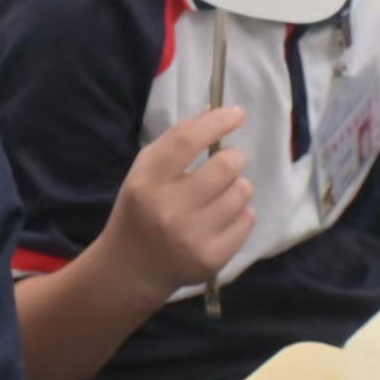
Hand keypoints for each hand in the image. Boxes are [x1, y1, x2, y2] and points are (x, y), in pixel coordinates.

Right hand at [95, 107, 253, 298]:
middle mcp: (168, 209)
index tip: (237, 114)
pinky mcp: (211, 259)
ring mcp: (191, 237)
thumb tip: (216, 112)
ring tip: (219, 196)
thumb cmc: (141, 209)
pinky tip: (220, 220)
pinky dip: (239, 215)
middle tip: (226, 163)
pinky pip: (247, 220)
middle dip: (233, 158)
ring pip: (242, 192)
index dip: (217, 122)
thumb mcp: (145, 172)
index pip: (187, 140)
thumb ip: (177, 142)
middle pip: (225, 166)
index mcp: (147, 181)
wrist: (131, 268)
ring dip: (236, 187)